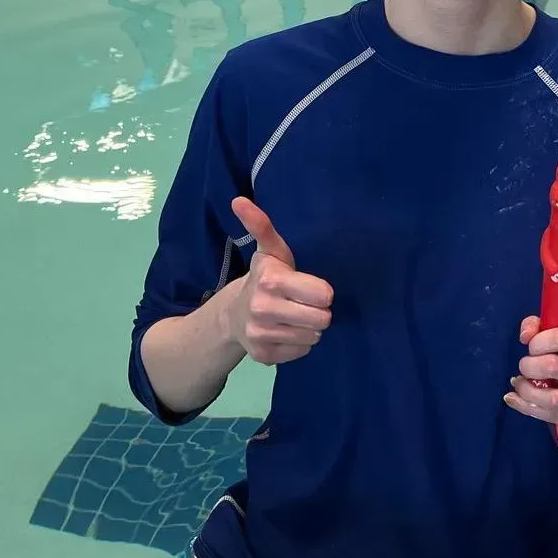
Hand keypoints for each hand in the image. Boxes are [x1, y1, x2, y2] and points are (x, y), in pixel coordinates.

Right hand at [223, 196, 332, 365]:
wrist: (234, 314)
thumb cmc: (265, 277)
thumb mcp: (269, 250)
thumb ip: (261, 225)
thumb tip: (239, 200)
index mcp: (271, 281)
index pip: (324, 294)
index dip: (321, 291)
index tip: (311, 288)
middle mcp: (263, 309)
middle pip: (322, 319)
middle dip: (318, 311)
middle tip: (304, 303)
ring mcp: (262, 335)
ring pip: (314, 337)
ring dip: (310, 327)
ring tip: (295, 316)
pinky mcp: (264, 356)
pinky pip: (302, 352)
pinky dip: (299, 343)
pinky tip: (286, 331)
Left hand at [504, 315, 557, 441]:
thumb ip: (545, 330)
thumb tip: (525, 335)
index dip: (539, 341)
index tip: (532, 347)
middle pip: (553, 366)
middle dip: (529, 366)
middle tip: (525, 367)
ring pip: (551, 398)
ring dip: (526, 390)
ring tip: (519, 384)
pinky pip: (552, 416)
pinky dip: (527, 407)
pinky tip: (517, 400)